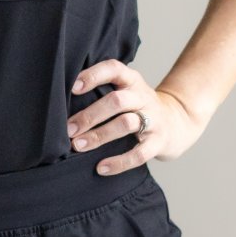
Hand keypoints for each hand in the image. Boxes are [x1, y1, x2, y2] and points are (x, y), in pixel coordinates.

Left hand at [68, 59, 209, 171]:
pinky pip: (139, 153)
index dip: (93, 75)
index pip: (113, 69)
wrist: (177, 122)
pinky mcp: (159, 142)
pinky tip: (100, 168)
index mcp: (131, 80)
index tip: (73, 87)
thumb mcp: (125, 90)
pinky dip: (119, 162)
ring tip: (78, 146)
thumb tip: (58, 103)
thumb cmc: (137, 106)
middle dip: (90, 115)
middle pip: (117, 101)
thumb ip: (101, 91)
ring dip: (100, 135)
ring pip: (126, 124)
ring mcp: (153, 119)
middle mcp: (143, 96)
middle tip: (69, 128)